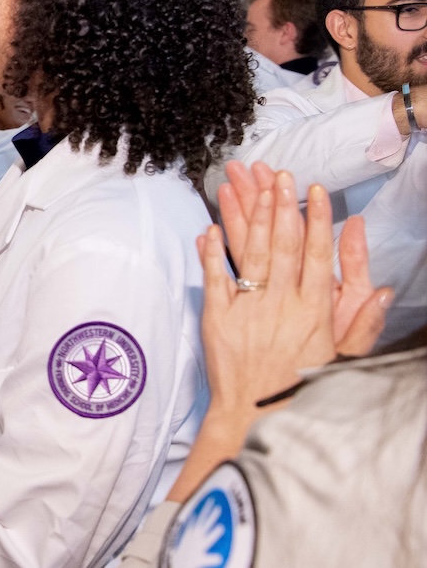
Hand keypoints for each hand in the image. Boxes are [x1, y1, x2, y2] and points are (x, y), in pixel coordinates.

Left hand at [201, 169, 391, 422]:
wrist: (254, 417)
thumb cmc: (298, 388)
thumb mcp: (343, 360)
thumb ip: (363, 324)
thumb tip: (383, 291)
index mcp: (313, 311)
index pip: (316, 256)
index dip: (316, 221)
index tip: (314, 192)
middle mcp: (282, 304)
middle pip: (283, 246)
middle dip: (282, 206)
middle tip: (281, 175)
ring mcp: (248, 309)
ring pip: (251, 254)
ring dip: (251, 217)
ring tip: (252, 186)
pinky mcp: (218, 318)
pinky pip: (214, 278)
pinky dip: (211, 252)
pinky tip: (209, 227)